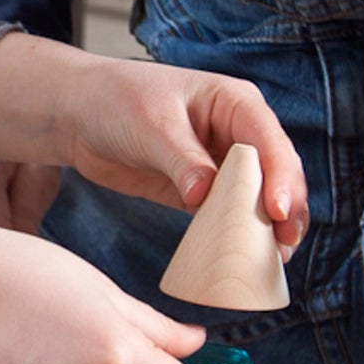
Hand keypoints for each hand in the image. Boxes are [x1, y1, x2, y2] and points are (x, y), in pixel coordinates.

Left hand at [0, 36, 306, 254]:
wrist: (78, 116)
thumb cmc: (117, 102)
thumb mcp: (152, 126)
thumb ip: (182, 160)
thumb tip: (205, 195)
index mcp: (235, 103)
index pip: (269, 142)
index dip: (280, 177)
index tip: (278, 211)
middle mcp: (237, 133)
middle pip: (275, 174)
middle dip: (285, 209)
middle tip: (284, 244)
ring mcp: (223, 164)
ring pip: (258, 199)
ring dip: (268, 228)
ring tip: (274, 260)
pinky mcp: (203, 191)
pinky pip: (229, 216)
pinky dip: (238, 237)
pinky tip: (244, 261)